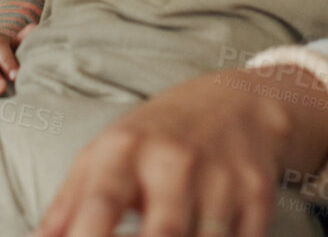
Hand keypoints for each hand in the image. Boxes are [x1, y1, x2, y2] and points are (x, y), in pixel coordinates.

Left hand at [33, 66, 327, 236]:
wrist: (238, 103)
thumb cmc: (156, 138)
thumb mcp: (105, 155)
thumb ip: (69, 204)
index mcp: (125, 149)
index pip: (101, 203)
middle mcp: (174, 160)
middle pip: (166, 233)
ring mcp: (221, 177)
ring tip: (174, 233)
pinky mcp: (258, 193)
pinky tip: (205, 235)